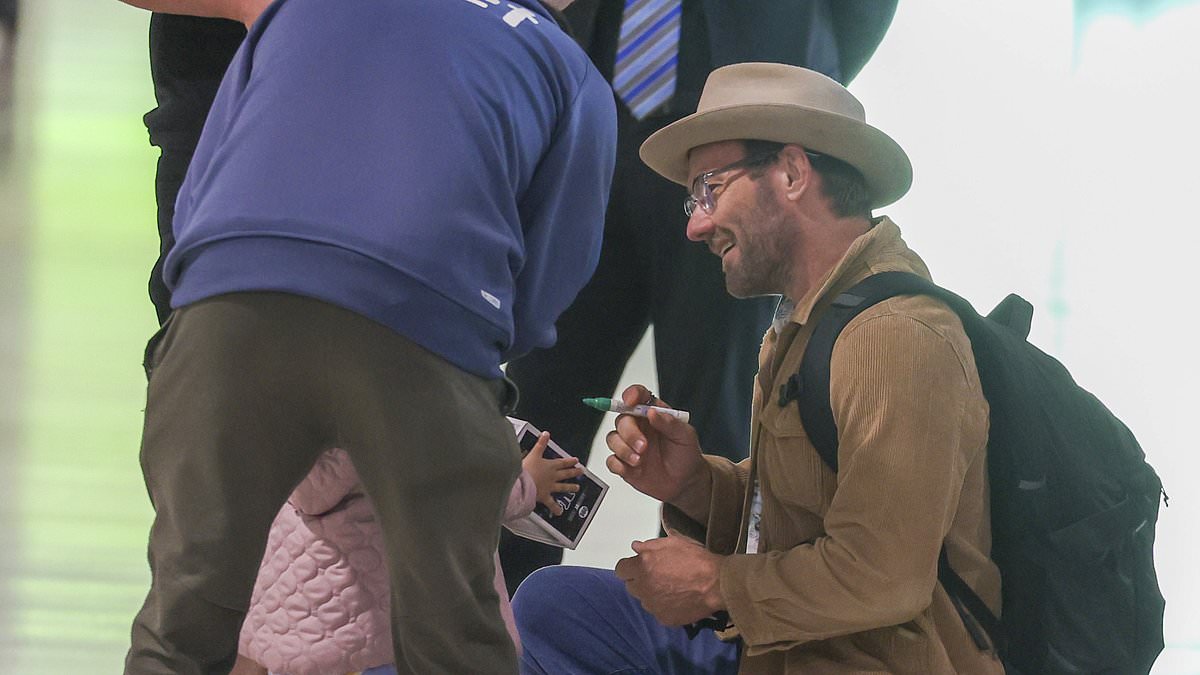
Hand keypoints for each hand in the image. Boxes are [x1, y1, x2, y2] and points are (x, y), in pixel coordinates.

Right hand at [521, 431, 582, 515]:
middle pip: (565, 474)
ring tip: (576, 488)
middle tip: (581, 472)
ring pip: (562, 487)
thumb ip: (540, 443)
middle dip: (574, 472)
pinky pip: (551, 503)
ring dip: (570, 487)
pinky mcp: (544, 496)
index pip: (562, 462)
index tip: (576, 460)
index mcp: (549, 466)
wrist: (522, 483)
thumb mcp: (533, 453)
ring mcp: (549, 487)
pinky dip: (556, 508)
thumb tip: (545, 433)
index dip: (570, 461)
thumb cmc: (526, 469)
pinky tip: (560, 512)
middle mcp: (552, 476)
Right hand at [604, 385, 704, 503]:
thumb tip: (653, 412)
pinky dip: (617, 464)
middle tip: (643, 446)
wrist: (684, 482)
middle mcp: (638, 426)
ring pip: (613, 438)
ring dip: (623, 449)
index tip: (631, 401)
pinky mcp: (624, 463)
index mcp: (652, 414)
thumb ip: (670, 423)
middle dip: (630, 433)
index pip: (638, 396)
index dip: (632, 394)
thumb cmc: (685, 454)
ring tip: (639, 461)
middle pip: (622, 419)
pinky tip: (630, 469)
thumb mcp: (685, 436)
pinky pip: (611, 460)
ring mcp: (629, 444)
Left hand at [614, 529, 724, 625]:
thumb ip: (649, 545)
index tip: (638, 566)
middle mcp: (644, 587)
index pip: (621, 570)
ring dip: (651, 593)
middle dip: (640, 580)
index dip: (629, 567)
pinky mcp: (664, 618)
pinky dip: (664, 606)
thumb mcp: (673, 542)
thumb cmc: (696, 559)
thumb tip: (635, 547)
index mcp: (642, 566)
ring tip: (671, 587)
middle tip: (657, 575)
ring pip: (644, 600)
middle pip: (631, 586)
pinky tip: (677, 598)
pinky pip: (658, 611)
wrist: (716, 584)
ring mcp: (653, 605)